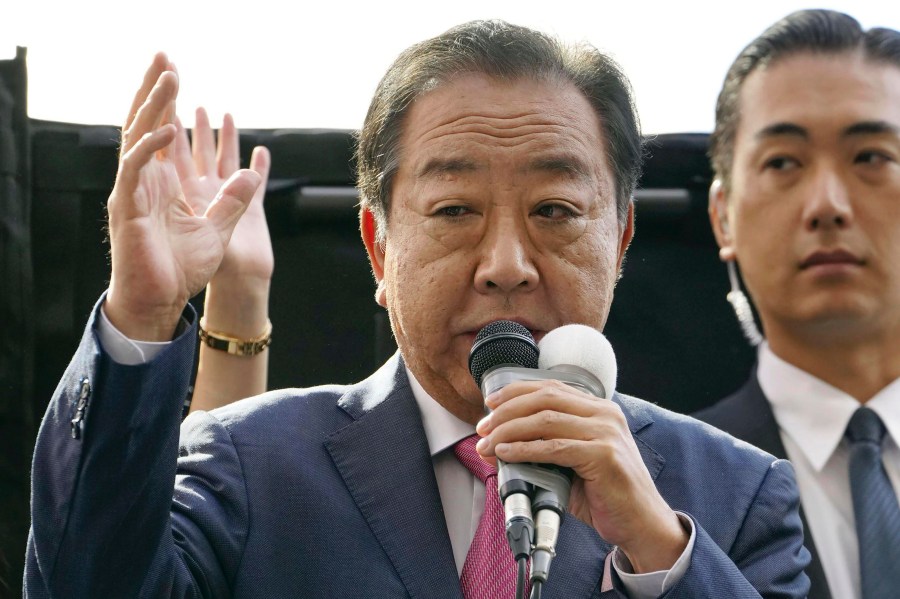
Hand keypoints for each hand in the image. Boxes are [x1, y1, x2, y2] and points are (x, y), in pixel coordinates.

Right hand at [104, 54, 260, 340]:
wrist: (162, 301)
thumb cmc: (184, 269)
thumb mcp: (219, 229)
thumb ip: (234, 200)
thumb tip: (253, 172)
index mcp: (166, 184)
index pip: (165, 132)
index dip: (171, 103)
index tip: (178, 74)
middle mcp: (147, 181)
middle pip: (148, 125)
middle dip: (158, 91)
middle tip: (166, 56)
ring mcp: (133, 191)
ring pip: (139, 137)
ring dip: (154, 106)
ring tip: (168, 76)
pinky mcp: (126, 206)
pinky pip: (136, 169)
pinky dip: (150, 149)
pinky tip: (167, 130)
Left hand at [475, 380, 688, 572]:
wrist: (642, 523)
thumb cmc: (607, 493)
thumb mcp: (577, 459)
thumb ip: (549, 445)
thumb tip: (503, 443)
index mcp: (599, 409)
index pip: (551, 387)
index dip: (515, 392)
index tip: (490, 403)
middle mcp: (605, 414)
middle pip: (544, 398)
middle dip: (506, 410)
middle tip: (483, 427)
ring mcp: (606, 433)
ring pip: (545, 420)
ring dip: (509, 430)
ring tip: (488, 443)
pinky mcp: (604, 456)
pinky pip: (554, 448)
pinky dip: (525, 449)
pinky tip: (507, 454)